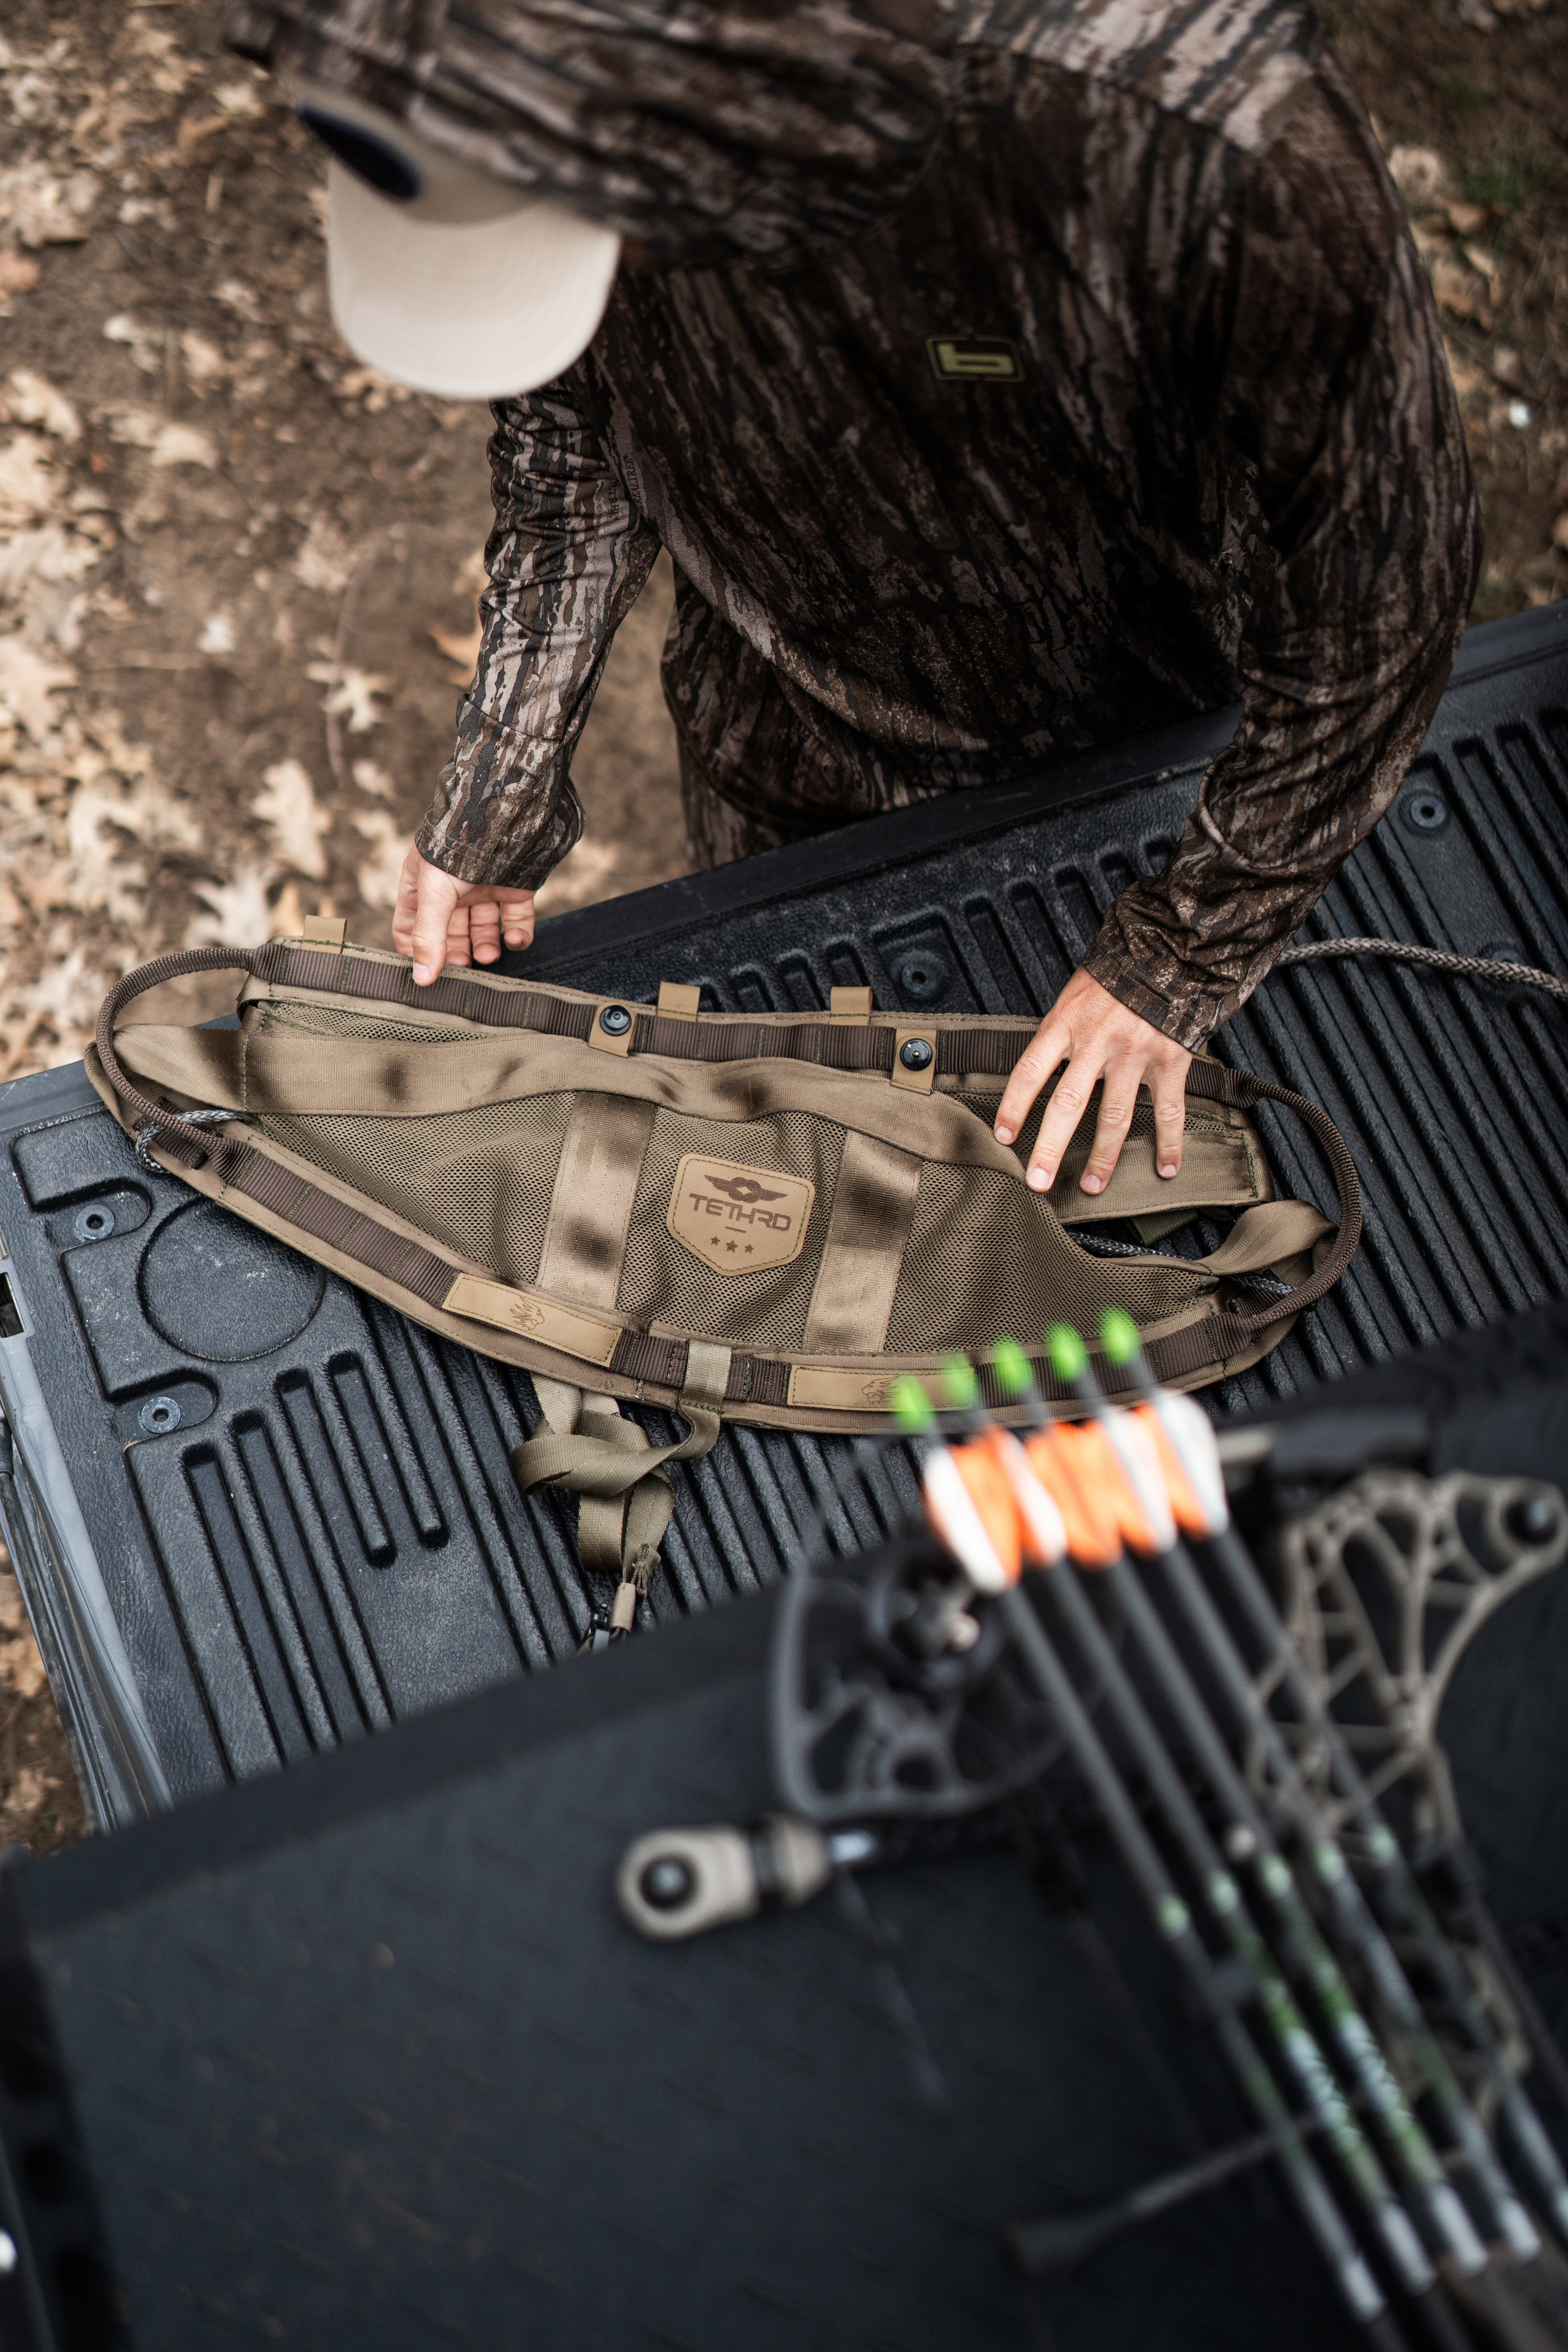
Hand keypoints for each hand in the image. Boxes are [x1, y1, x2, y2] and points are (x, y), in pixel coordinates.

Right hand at [392, 846, 534, 985]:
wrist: (503, 814)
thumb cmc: (457, 847)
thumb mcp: (434, 893)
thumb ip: (428, 936)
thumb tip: (422, 979)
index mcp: (423, 886)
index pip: (410, 927)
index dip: (416, 951)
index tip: (426, 974)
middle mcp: (453, 890)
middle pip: (450, 934)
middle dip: (457, 953)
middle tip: (465, 969)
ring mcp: (484, 889)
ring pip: (484, 930)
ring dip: (487, 947)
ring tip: (489, 957)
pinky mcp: (515, 888)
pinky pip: (516, 920)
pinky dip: (518, 935)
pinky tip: (515, 940)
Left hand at [994, 968, 1191, 1195]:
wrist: (1168, 949)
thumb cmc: (1116, 975)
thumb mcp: (1074, 995)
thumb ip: (1059, 1035)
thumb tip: (1039, 1078)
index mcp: (1066, 1023)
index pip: (1031, 1070)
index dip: (1014, 1106)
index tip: (1002, 1136)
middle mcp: (1097, 1041)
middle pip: (1068, 1103)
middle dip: (1050, 1146)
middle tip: (1038, 1181)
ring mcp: (1134, 1053)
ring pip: (1115, 1115)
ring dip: (1103, 1157)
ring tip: (1092, 1185)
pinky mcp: (1169, 1060)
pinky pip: (1169, 1109)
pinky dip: (1170, 1142)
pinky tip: (1166, 1168)